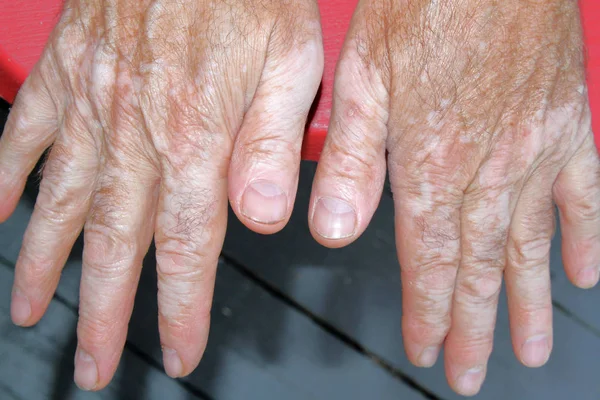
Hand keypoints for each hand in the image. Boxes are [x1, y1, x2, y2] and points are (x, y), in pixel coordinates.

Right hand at [1, 0, 321, 389]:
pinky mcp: (66, 70)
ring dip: (45, 264)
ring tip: (32, 313)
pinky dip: (6, 179)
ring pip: (61, 201)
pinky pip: (25, 133)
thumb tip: (264, 220)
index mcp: (196, 136)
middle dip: (106, 312)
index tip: (178, 354)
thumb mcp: (293, 62)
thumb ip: (274, 145)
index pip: (186, 247)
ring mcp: (91, 100)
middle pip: (116, 243)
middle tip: (93, 366)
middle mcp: (134, 130)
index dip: (180, 310)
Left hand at [309, 0, 599, 394]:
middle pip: (478, 268)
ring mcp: (536, 149)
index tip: (427, 349)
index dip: (427, 312)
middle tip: (471, 375)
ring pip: (531, 247)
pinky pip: (585, 196)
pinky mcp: (568, 125)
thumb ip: (351, 160)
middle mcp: (489, 167)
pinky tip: (583, 277)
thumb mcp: (359, 76)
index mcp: (431, 160)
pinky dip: (585, 240)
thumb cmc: (422, 5)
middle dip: (472, 329)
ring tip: (526, 350)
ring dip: (526, 305)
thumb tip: (333, 230)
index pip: (428, 260)